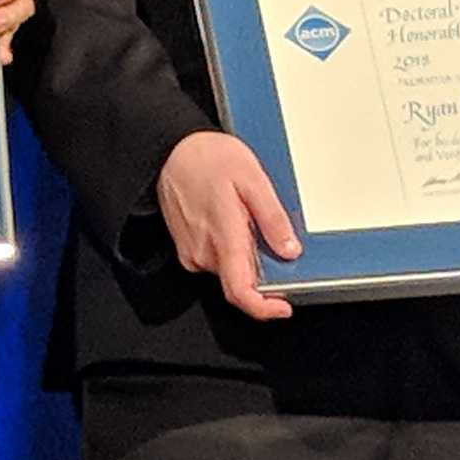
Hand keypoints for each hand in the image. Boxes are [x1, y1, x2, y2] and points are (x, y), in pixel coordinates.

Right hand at [157, 130, 299, 322]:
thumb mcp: (252, 178)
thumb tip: (290, 249)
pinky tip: (233, 219)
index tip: (283, 307)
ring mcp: (193, 253)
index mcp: (223, 237)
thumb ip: (273, 218)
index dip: (264, 308)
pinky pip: (218, 259)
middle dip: (262, 267)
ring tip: (246, 216)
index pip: (241, 291)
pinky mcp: (188, 250)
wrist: (170, 151)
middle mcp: (203, 252)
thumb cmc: (207, 159)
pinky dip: (233, 247)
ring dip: (247, 253)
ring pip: (231, 269)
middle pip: (242, 280)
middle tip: (269, 232)